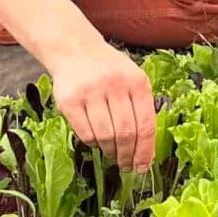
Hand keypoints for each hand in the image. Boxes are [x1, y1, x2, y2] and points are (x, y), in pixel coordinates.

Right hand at [49, 41, 158, 171]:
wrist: (76, 50)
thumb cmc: (109, 70)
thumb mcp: (133, 79)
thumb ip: (142, 108)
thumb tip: (147, 150)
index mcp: (137, 82)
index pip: (146, 125)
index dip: (146, 151)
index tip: (143, 166)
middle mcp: (115, 85)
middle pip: (126, 133)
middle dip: (128, 155)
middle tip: (127, 166)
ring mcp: (91, 91)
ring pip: (106, 135)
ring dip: (111, 151)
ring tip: (113, 154)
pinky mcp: (69, 100)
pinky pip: (85, 133)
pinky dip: (93, 143)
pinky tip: (97, 142)